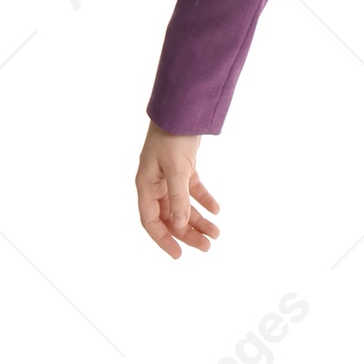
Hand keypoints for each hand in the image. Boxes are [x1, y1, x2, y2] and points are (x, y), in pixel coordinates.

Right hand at [136, 120, 220, 258]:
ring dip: (199, 220)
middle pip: (170, 217)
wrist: (181, 108)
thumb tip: (179, 224)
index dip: (163, 240)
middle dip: (187, 233)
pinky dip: (204, 200)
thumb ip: (177, 197)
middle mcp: (155, 184)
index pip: (151, 221)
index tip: (178, 255)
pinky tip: (217, 210)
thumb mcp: (176, 168)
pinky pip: (192, 190)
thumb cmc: (172, 136)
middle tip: (207, 247)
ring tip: (216, 233)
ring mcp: (169, 176)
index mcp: (146, 185)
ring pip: (183, 206)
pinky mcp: (183, 167)